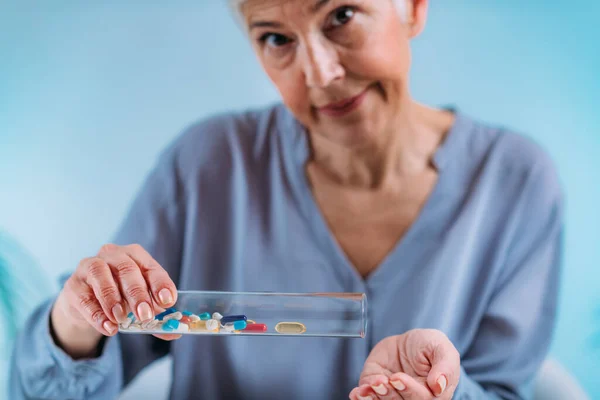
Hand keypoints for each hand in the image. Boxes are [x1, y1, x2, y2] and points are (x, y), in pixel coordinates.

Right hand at [51, 243, 178, 357]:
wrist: (86, 303)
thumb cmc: (120, 297)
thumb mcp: (140, 303)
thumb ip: (158, 316)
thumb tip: (176, 331)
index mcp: (135, 255)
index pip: (151, 267)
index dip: (161, 284)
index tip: (167, 301)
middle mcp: (113, 255)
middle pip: (127, 269)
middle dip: (138, 293)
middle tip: (145, 315)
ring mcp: (90, 266)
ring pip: (101, 276)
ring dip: (114, 300)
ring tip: (122, 319)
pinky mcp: (73, 285)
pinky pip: (85, 298)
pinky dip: (97, 314)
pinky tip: (108, 327)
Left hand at [349, 329, 459, 399]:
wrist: (408, 341)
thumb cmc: (429, 346)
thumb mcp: (442, 349)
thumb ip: (445, 367)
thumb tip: (439, 385)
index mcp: (432, 395)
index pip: (421, 399)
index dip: (409, 391)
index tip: (398, 377)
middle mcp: (411, 398)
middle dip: (390, 394)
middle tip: (385, 380)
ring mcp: (392, 395)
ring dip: (375, 397)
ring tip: (372, 384)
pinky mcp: (375, 389)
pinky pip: (367, 397)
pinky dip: (361, 397)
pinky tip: (357, 393)